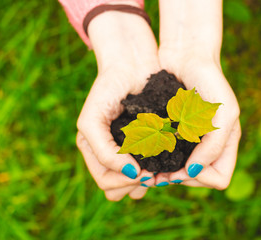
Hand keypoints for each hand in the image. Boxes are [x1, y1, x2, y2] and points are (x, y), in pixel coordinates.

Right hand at [76, 9, 158, 200]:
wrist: (130, 64)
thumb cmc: (107, 90)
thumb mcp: (92, 121)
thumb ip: (103, 152)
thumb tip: (132, 173)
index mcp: (95, 151)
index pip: (107, 183)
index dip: (122, 182)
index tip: (140, 170)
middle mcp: (113, 154)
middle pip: (120, 189)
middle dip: (135, 184)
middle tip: (151, 174)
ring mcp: (131, 149)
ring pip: (137, 183)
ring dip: (149, 182)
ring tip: (160, 172)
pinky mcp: (150, 141)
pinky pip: (154, 167)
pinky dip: (160, 170)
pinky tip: (168, 163)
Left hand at [155, 0, 240, 188]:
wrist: (188, 55)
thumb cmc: (210, 81)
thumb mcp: (223, 114)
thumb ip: (215, 145)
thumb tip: (192, 172)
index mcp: (225, 143)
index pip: (218, 178)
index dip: (201, 178)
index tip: (183, 167)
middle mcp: (208, 145)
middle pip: (197, 178)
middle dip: (179, 178)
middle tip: (158, 174)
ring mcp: (190, 140)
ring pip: (180, 170)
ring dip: (165, 173)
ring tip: (149, 171)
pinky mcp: (173, 131)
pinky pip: (167, 155)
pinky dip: (158, 160)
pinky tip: (146, 157)